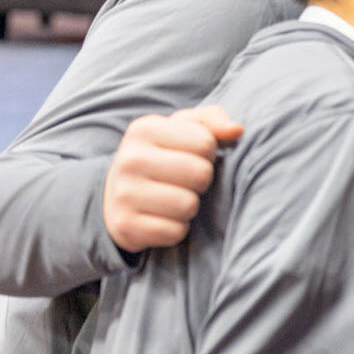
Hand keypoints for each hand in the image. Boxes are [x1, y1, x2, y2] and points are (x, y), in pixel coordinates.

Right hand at [102, 106, 242, 253]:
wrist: (116, 196)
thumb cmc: (164, 157)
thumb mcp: (183, 130)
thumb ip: (213, 121)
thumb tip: (237, 130)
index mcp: (145, 129)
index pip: (205, 142)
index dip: (208, 153)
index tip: (191, 156)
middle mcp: (130, 159)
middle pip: (200, 174)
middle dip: (201, 181)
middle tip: (185, 182)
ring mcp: (124, 194)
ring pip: (188, 205)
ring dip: (189, 207)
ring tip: (173, 199)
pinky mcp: (125, 226)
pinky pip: (175, 232)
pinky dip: (176, 229)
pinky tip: (162, 218)